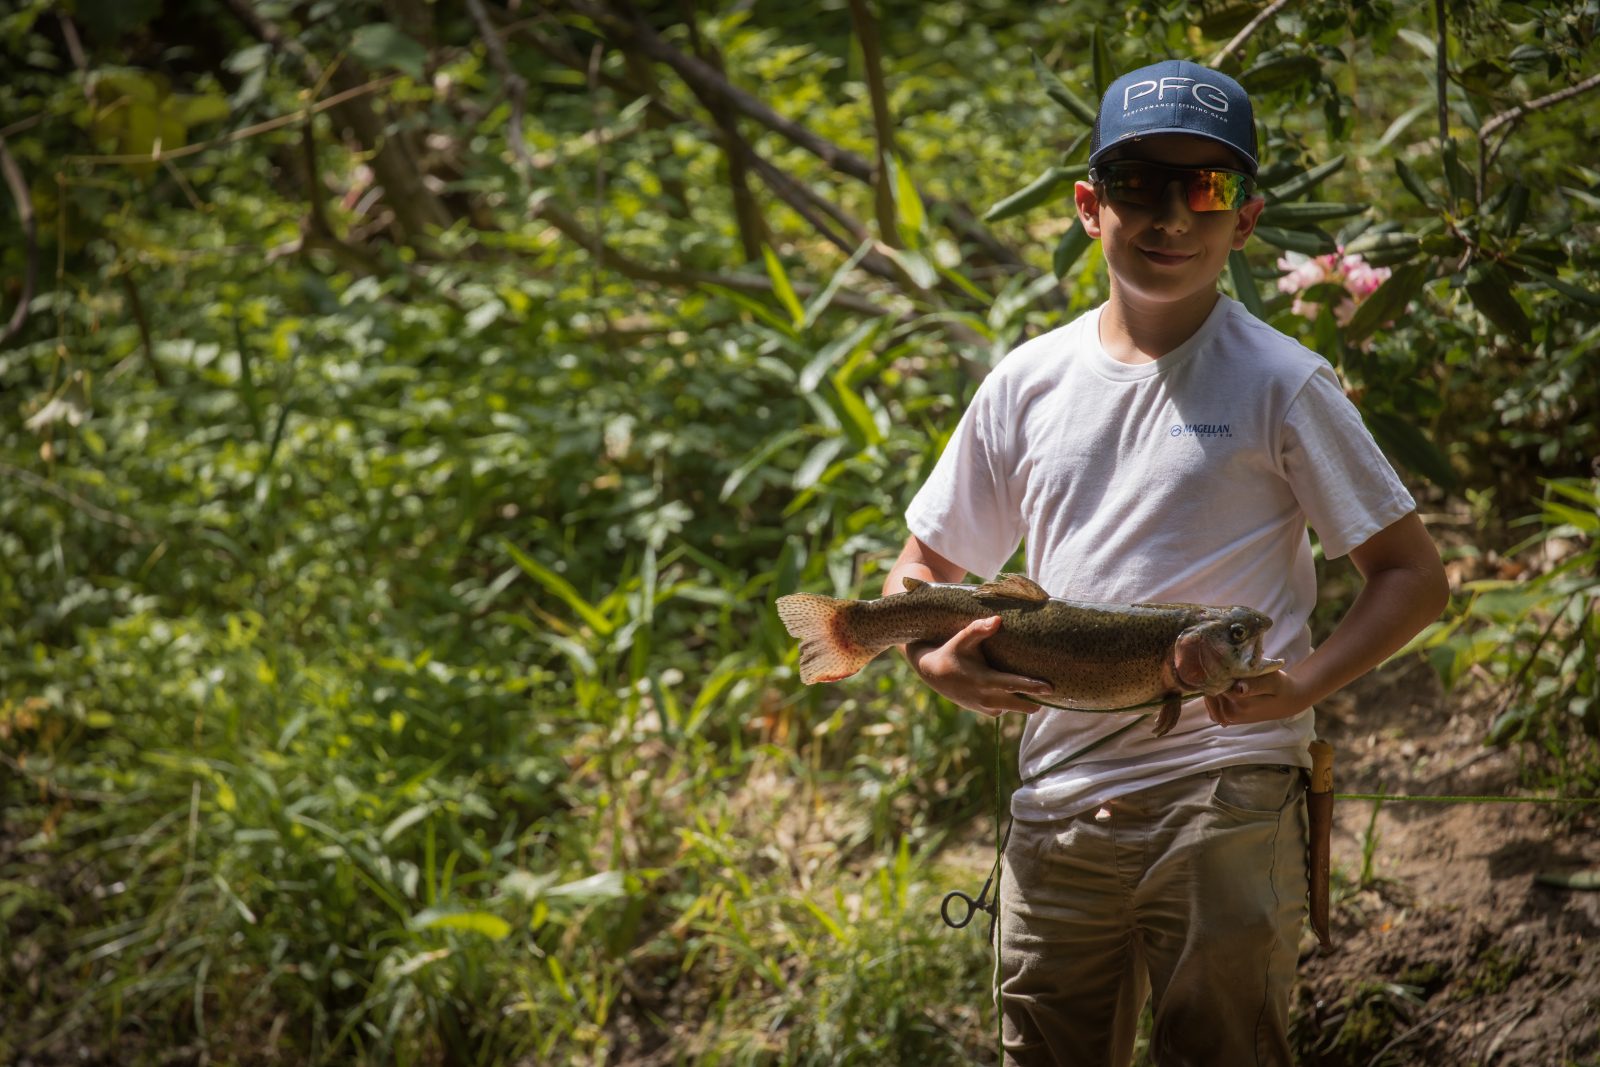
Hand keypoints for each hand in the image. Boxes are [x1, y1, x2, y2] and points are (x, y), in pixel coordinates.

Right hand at [908, 616, 1053, 716]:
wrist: (933, 674)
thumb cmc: (951, 652)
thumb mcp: (962, 639)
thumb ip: (979, 629)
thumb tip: (998, 619)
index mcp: (983, 680)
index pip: (1013, 685)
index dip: (1032, 687)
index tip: (1050, 687)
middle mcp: (986, 697)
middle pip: (1019, 705)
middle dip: (1037, 701)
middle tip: (1055, 693)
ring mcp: (985, 707)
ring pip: (1014, 707)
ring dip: (1026, 702)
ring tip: (1043, 693)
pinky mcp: (985, 711)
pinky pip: (1006, 708)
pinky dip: (1013, 702)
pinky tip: (1021, 692)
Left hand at [1203, 669, 1311, 726]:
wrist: (1286, 701)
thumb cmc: (1280, 686)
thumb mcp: (1272, 682)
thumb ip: (1255, 685)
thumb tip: (1238, 688)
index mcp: (1241, 704)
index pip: (1217, 681)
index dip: (1223, 667)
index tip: (1234, 659)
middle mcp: (1230, 713)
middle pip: (1211, 687)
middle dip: (1220, 673)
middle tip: (1237, 665)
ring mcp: (1226, 717)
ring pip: (1209, 693)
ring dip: (1218, 681)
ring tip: (1237, 675)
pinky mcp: (1224, 717)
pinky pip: (1210, 701)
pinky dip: (1216, 690)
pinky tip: (1230, 683)